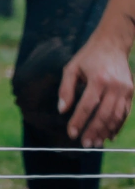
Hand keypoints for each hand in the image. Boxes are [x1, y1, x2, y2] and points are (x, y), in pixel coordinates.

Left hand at [60, 30, 134, 145]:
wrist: (112, 44)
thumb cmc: (88, 57)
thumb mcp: (71, 68)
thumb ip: (65, 89)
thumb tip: (62, 110)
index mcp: (99, 79)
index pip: (87, 105)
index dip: (79, 121)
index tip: (72, 133)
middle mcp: (115, 86)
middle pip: (104, 114)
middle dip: (94, 130)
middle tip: (85, 144)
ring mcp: (126, 89)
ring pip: (117, 115)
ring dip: (106, 131)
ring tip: (96, 143)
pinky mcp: (131, 92)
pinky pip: (125, 112)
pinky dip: (118, 125)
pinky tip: (110, 135)